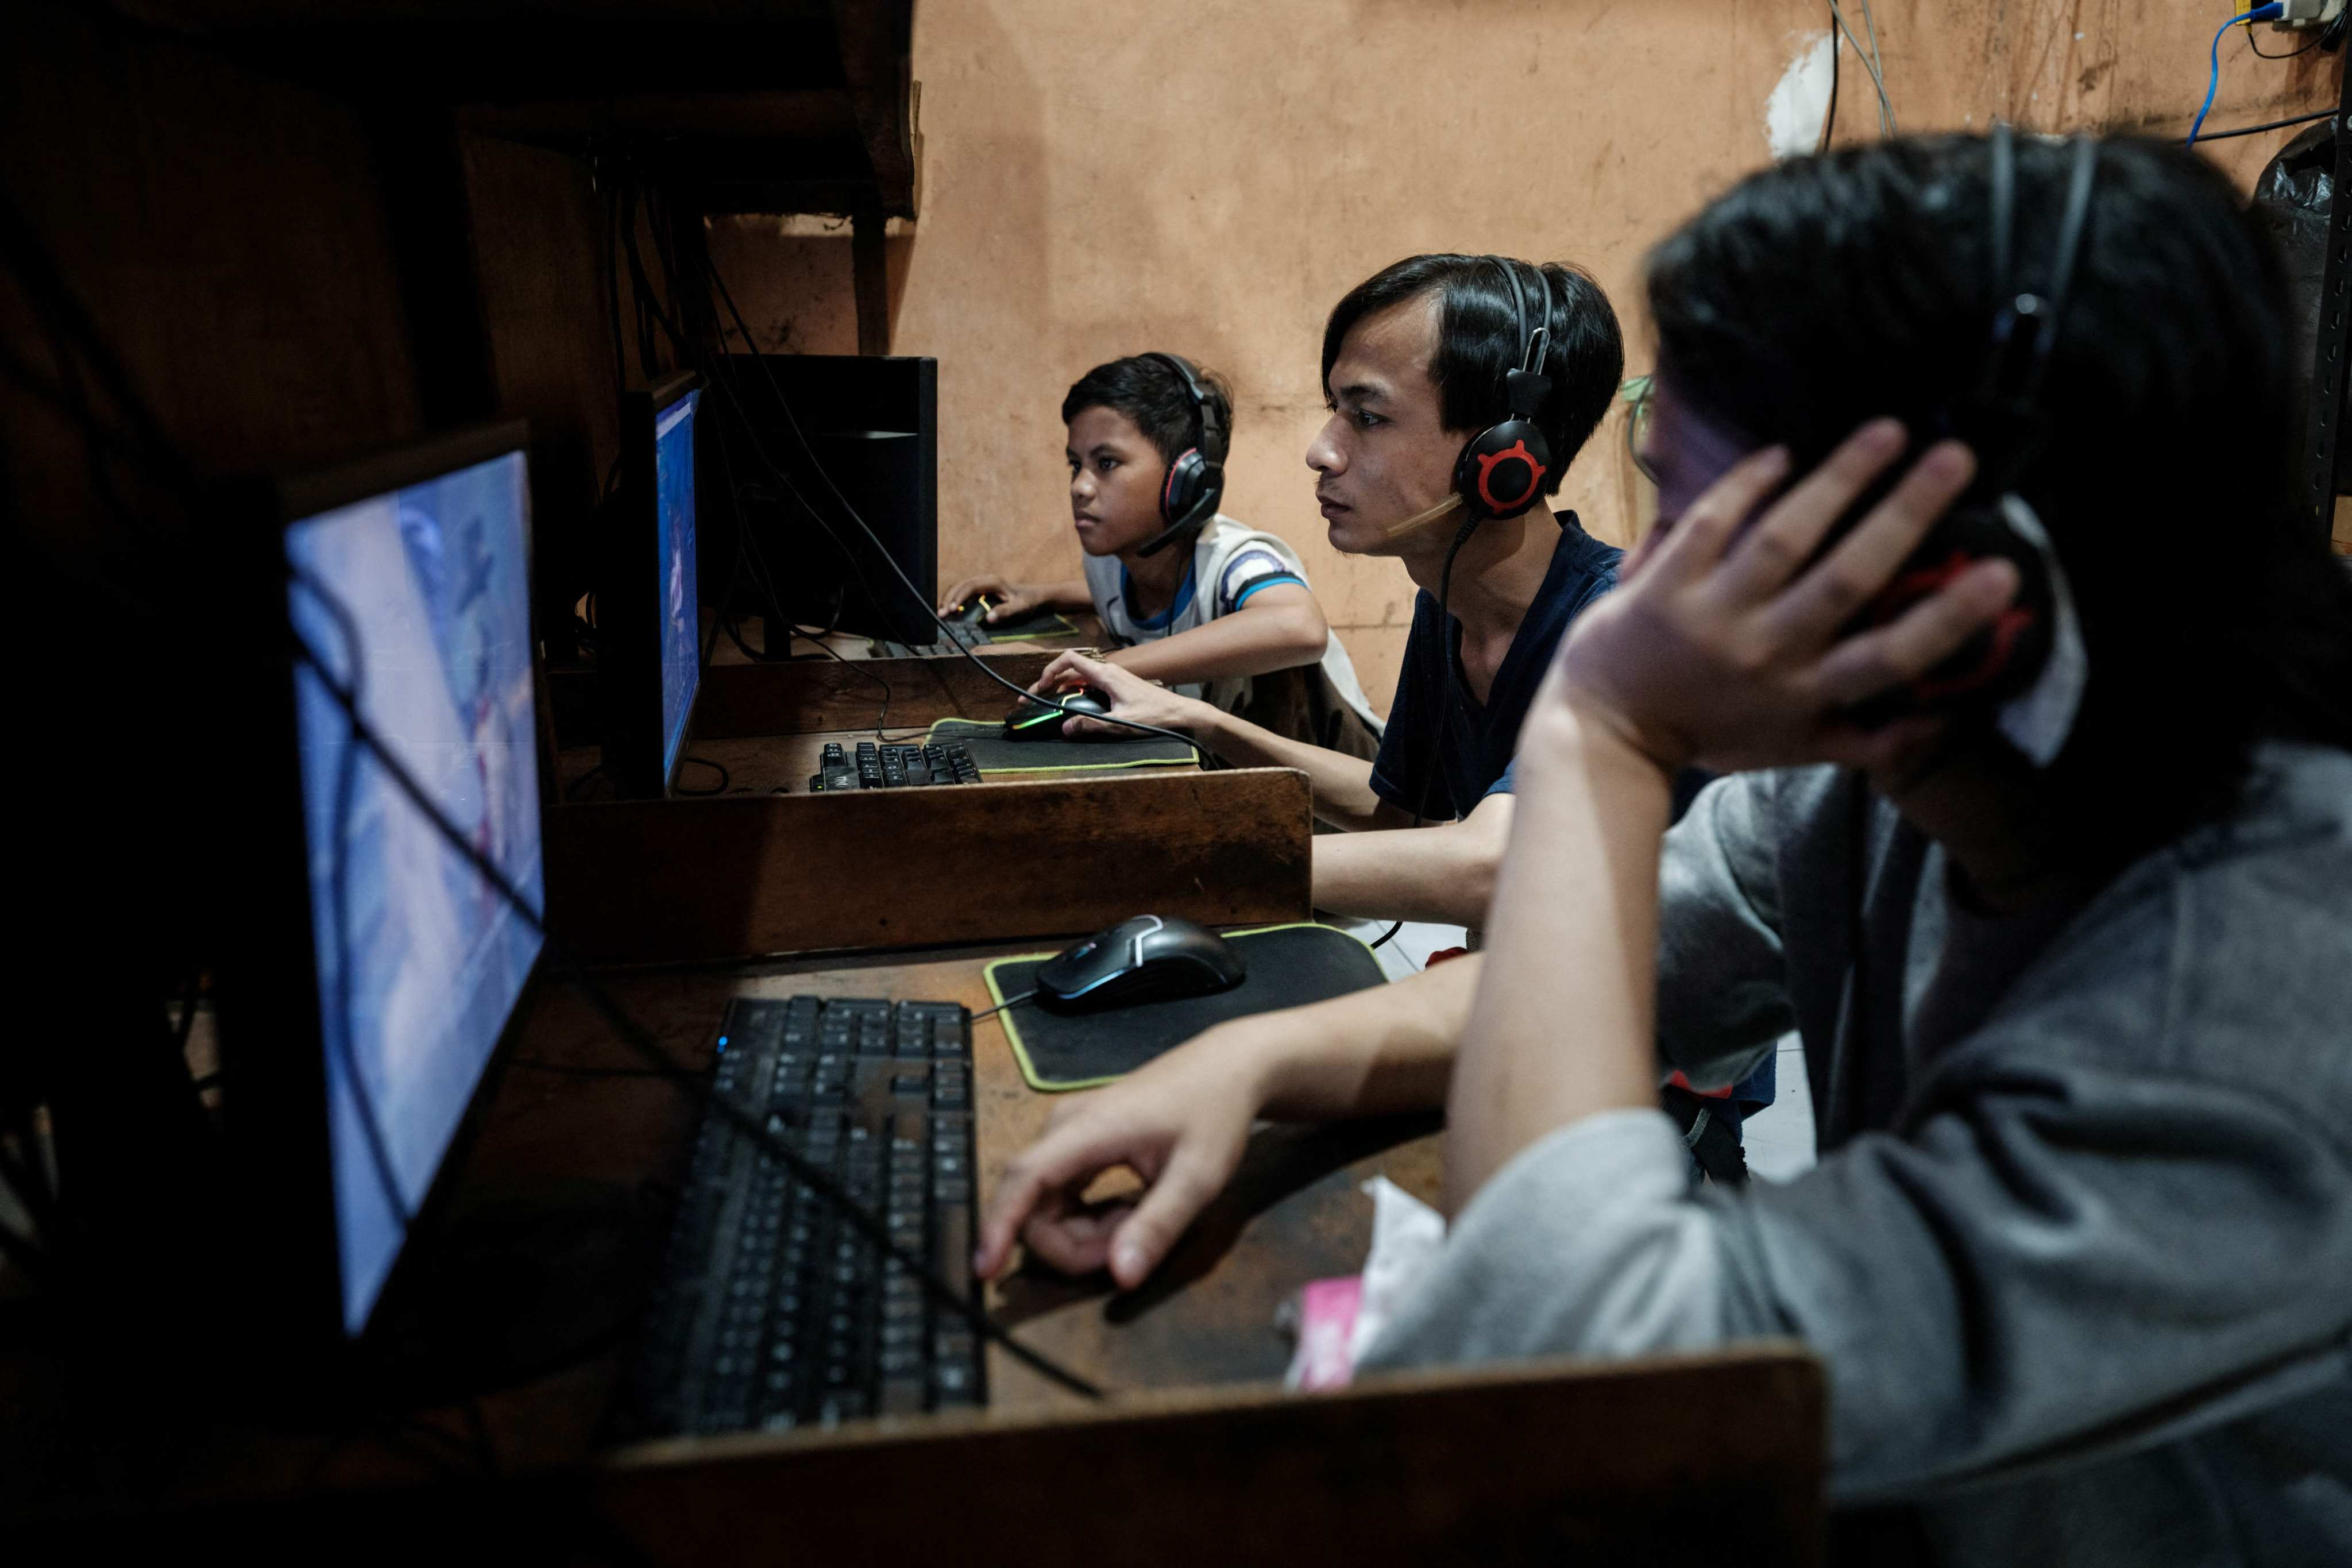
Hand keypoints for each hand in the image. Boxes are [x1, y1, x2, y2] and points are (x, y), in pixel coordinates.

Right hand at [939, 574, 1047, 623]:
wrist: (1035, 596)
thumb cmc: (1027, 602)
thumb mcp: (1019, 608)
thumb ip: (1005, 612)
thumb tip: (989, 619)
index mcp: (992, 581)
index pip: (970, 587)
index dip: (959, 597)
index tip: (952, 610)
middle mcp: (985, 580)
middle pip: (961, 586)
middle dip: (949, 599)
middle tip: (941, 614)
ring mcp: (982, 584)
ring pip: (960, 588)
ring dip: (949, 599)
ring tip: (941, 614)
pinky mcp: (981, 590)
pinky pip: (964, 592)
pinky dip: (955, 600)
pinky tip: (950, 611)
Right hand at [975, 1026, 1263, 1288]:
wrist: (1227, 1068)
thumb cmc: (1214, 1114)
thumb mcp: (1198, 1177)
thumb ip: (1158, 1226)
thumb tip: (1121, 1276)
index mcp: (1088, 1129)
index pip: (1025, 1177)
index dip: (999, 1224)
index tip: (985, 1270)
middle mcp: (1065, 1127)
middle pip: (1035, 1204)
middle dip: (1073, 1243)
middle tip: (1133, 1244)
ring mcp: (1069, 1133)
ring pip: (1048, 1204)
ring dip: (1084, 1233)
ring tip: (1139, 1221)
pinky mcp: (1078, 1142)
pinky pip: (1062, 1194)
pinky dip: (1088, 1218)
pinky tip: (1128, 1211)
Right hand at [1029, 651, 1217, 738]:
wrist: (1180, 712)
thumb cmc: (1154, 716)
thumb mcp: (1121, 724)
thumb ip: (1092, 725)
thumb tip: (1066, 728)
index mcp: (1106, 675)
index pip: (1070, 659)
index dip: (1050, 669)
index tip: (1040, 687)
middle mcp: (1108, 671)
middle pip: (1071, 668)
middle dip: (1050, 680)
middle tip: (1035, 697)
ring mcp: (1114, 676)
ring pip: (1080, 676)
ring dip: (1062, 687)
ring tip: (1049, 703)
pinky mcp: (1119, 684)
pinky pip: (1090, 682)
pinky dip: (1076, 691)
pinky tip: (1073, 706)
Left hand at [1540, 421, 2018, 776]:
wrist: (1608, 730)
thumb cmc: (1712, 733)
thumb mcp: (1792, 749)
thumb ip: (1864, 740)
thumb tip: (1941, 720)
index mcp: (1806, 694)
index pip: (1891, 657)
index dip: (1948, 619)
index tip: (2002, 574)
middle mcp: (1766, 653)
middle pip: (1848, 578)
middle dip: (1905, 515)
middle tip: (1957, 458)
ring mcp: (1713, 615)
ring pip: (1784, 540)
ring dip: (1839, 480)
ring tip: (1889, 431)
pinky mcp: (1663, 585)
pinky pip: (1710, 525)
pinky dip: (1746, 487)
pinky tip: (1784, 452)